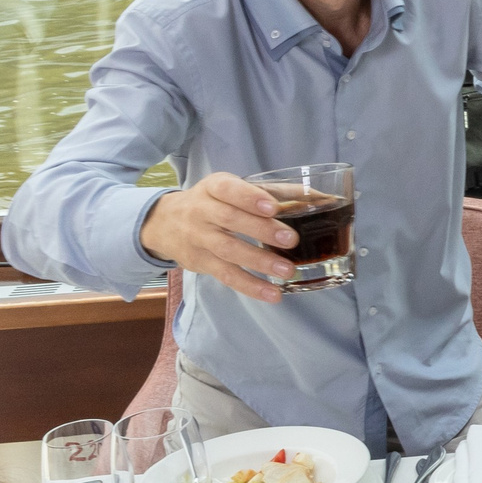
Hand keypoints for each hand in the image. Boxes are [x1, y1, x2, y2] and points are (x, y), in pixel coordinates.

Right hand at [139, 172, 295, 302]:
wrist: (163, 223)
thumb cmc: (213, 202)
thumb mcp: (233, 188)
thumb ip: (273, 191)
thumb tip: (318, 196)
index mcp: (213, 187)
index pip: (229, 190)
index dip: (250, 197)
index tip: (273, 206)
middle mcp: (201, 211)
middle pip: (230, 220)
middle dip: (261, 230)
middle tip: (291, 239)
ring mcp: (199, 239)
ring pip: (228, 251)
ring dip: (259, 262)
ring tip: (287, 271)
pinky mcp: (201, 263)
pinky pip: (226, 276)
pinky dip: (250, 286)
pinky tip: (273, 294)